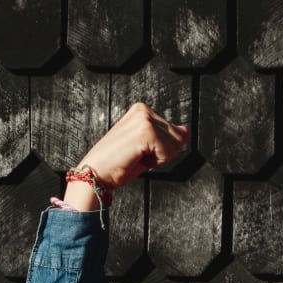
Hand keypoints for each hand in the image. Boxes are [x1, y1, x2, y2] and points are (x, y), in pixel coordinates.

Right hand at [74, 103, 190, 192]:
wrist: (96, 173)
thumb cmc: (117, 163)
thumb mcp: (147, 147)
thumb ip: (168, 137)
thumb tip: (186, 131)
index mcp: (141, 110)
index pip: (173, 131)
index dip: (160, 149)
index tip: (138, 151)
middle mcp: (143, 110)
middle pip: (177, 136)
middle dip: (161, 152)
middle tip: (137, 155)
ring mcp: (145, 119)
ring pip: (175, 144)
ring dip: (158, 157)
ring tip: (136, 156)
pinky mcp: (147, 131)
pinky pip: (168, 152)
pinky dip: (156, 162)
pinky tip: (137, 158)